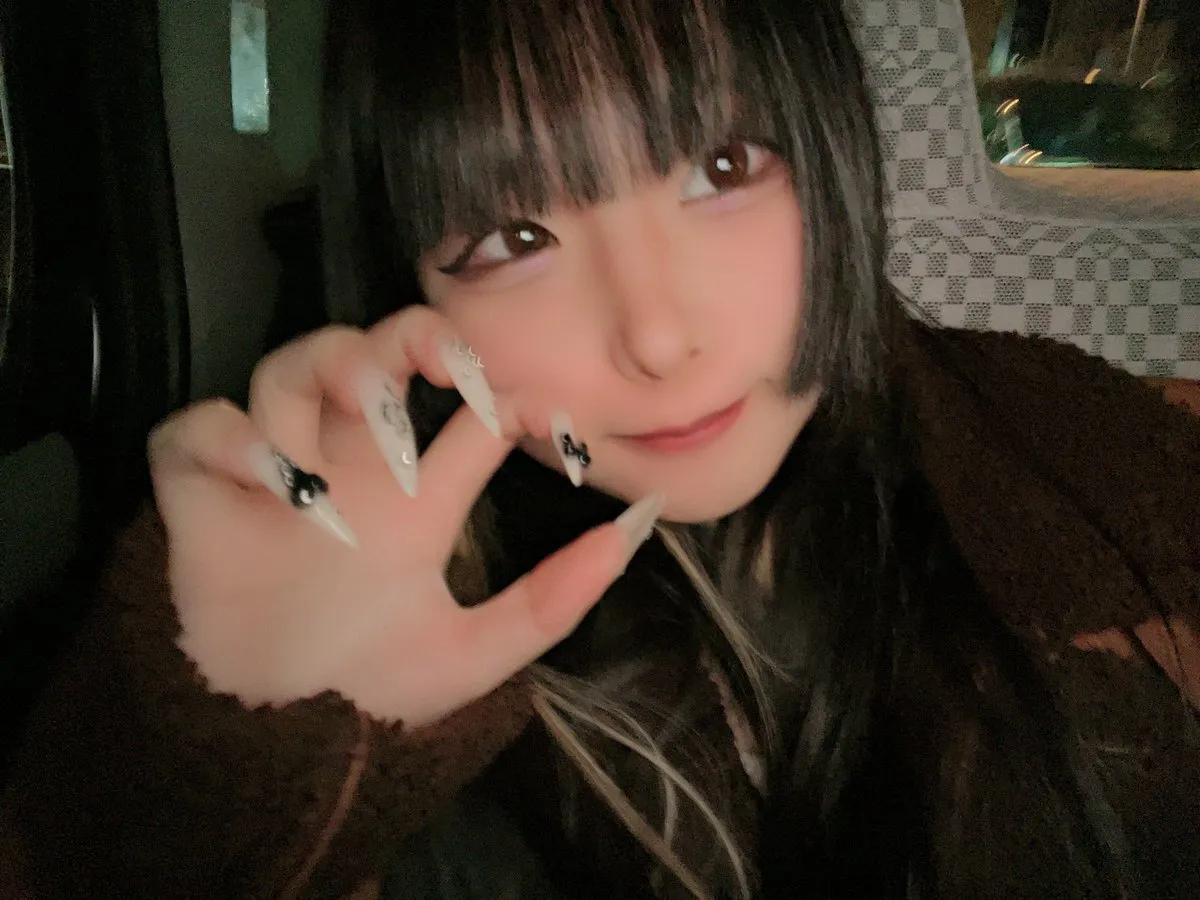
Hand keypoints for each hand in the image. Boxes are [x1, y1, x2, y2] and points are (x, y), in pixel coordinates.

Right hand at [148, 308, 661, 727]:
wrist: (266, 750)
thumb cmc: (364, 697)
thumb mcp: (469, 657)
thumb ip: (549, 601)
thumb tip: (634, 529)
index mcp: (414, 500)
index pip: (465, 413)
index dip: (505, 393)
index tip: (541, 413)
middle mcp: (348, 469)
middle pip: (372, 355)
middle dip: (406, 340)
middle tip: (438, 365)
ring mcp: (275, 473)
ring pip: (289, 369)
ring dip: (325, 372)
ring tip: (363, 417)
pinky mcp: (198, 495)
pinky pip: (195, 430)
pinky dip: (228, 435)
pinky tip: (271, 481)